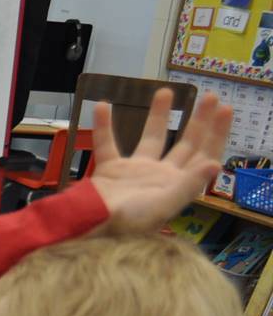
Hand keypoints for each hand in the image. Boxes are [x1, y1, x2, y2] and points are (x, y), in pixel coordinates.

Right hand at [89, 89, 231, 235]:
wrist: (90, 225)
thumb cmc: (128, 219)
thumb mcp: (164, 205)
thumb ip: (189, 184)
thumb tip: (215, 163)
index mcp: (176, 185)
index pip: (204, 155)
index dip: (216, 133)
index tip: (225, 109)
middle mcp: (160, 176)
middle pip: (186, 144)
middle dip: (199, 120)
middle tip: (210, 96)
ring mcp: (135, 172)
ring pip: (151, 138)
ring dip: (159, 115)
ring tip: (165, 90)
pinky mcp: (110, 170)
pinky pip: (107, 144)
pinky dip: (104, 126)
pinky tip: (104, 105)